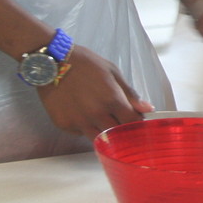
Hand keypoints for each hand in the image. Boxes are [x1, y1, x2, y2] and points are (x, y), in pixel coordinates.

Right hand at [37, 45, 152, 139]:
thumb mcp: (113, 73)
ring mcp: (79, 122)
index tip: (138, 120)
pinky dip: (87, 128)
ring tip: (103, 117)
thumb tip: (148, 109)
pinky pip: (81, 133)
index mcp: (112, 100)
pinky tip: (85, 114)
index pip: (132, 122)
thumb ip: (131, 94)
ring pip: (98, 138)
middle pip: (116, 134)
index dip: (137, 123)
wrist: (54, 63)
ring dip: (105, 132)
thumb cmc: (86, 64)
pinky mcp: (64, 125)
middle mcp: (96, 115)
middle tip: (121, 120)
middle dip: (122, 130)